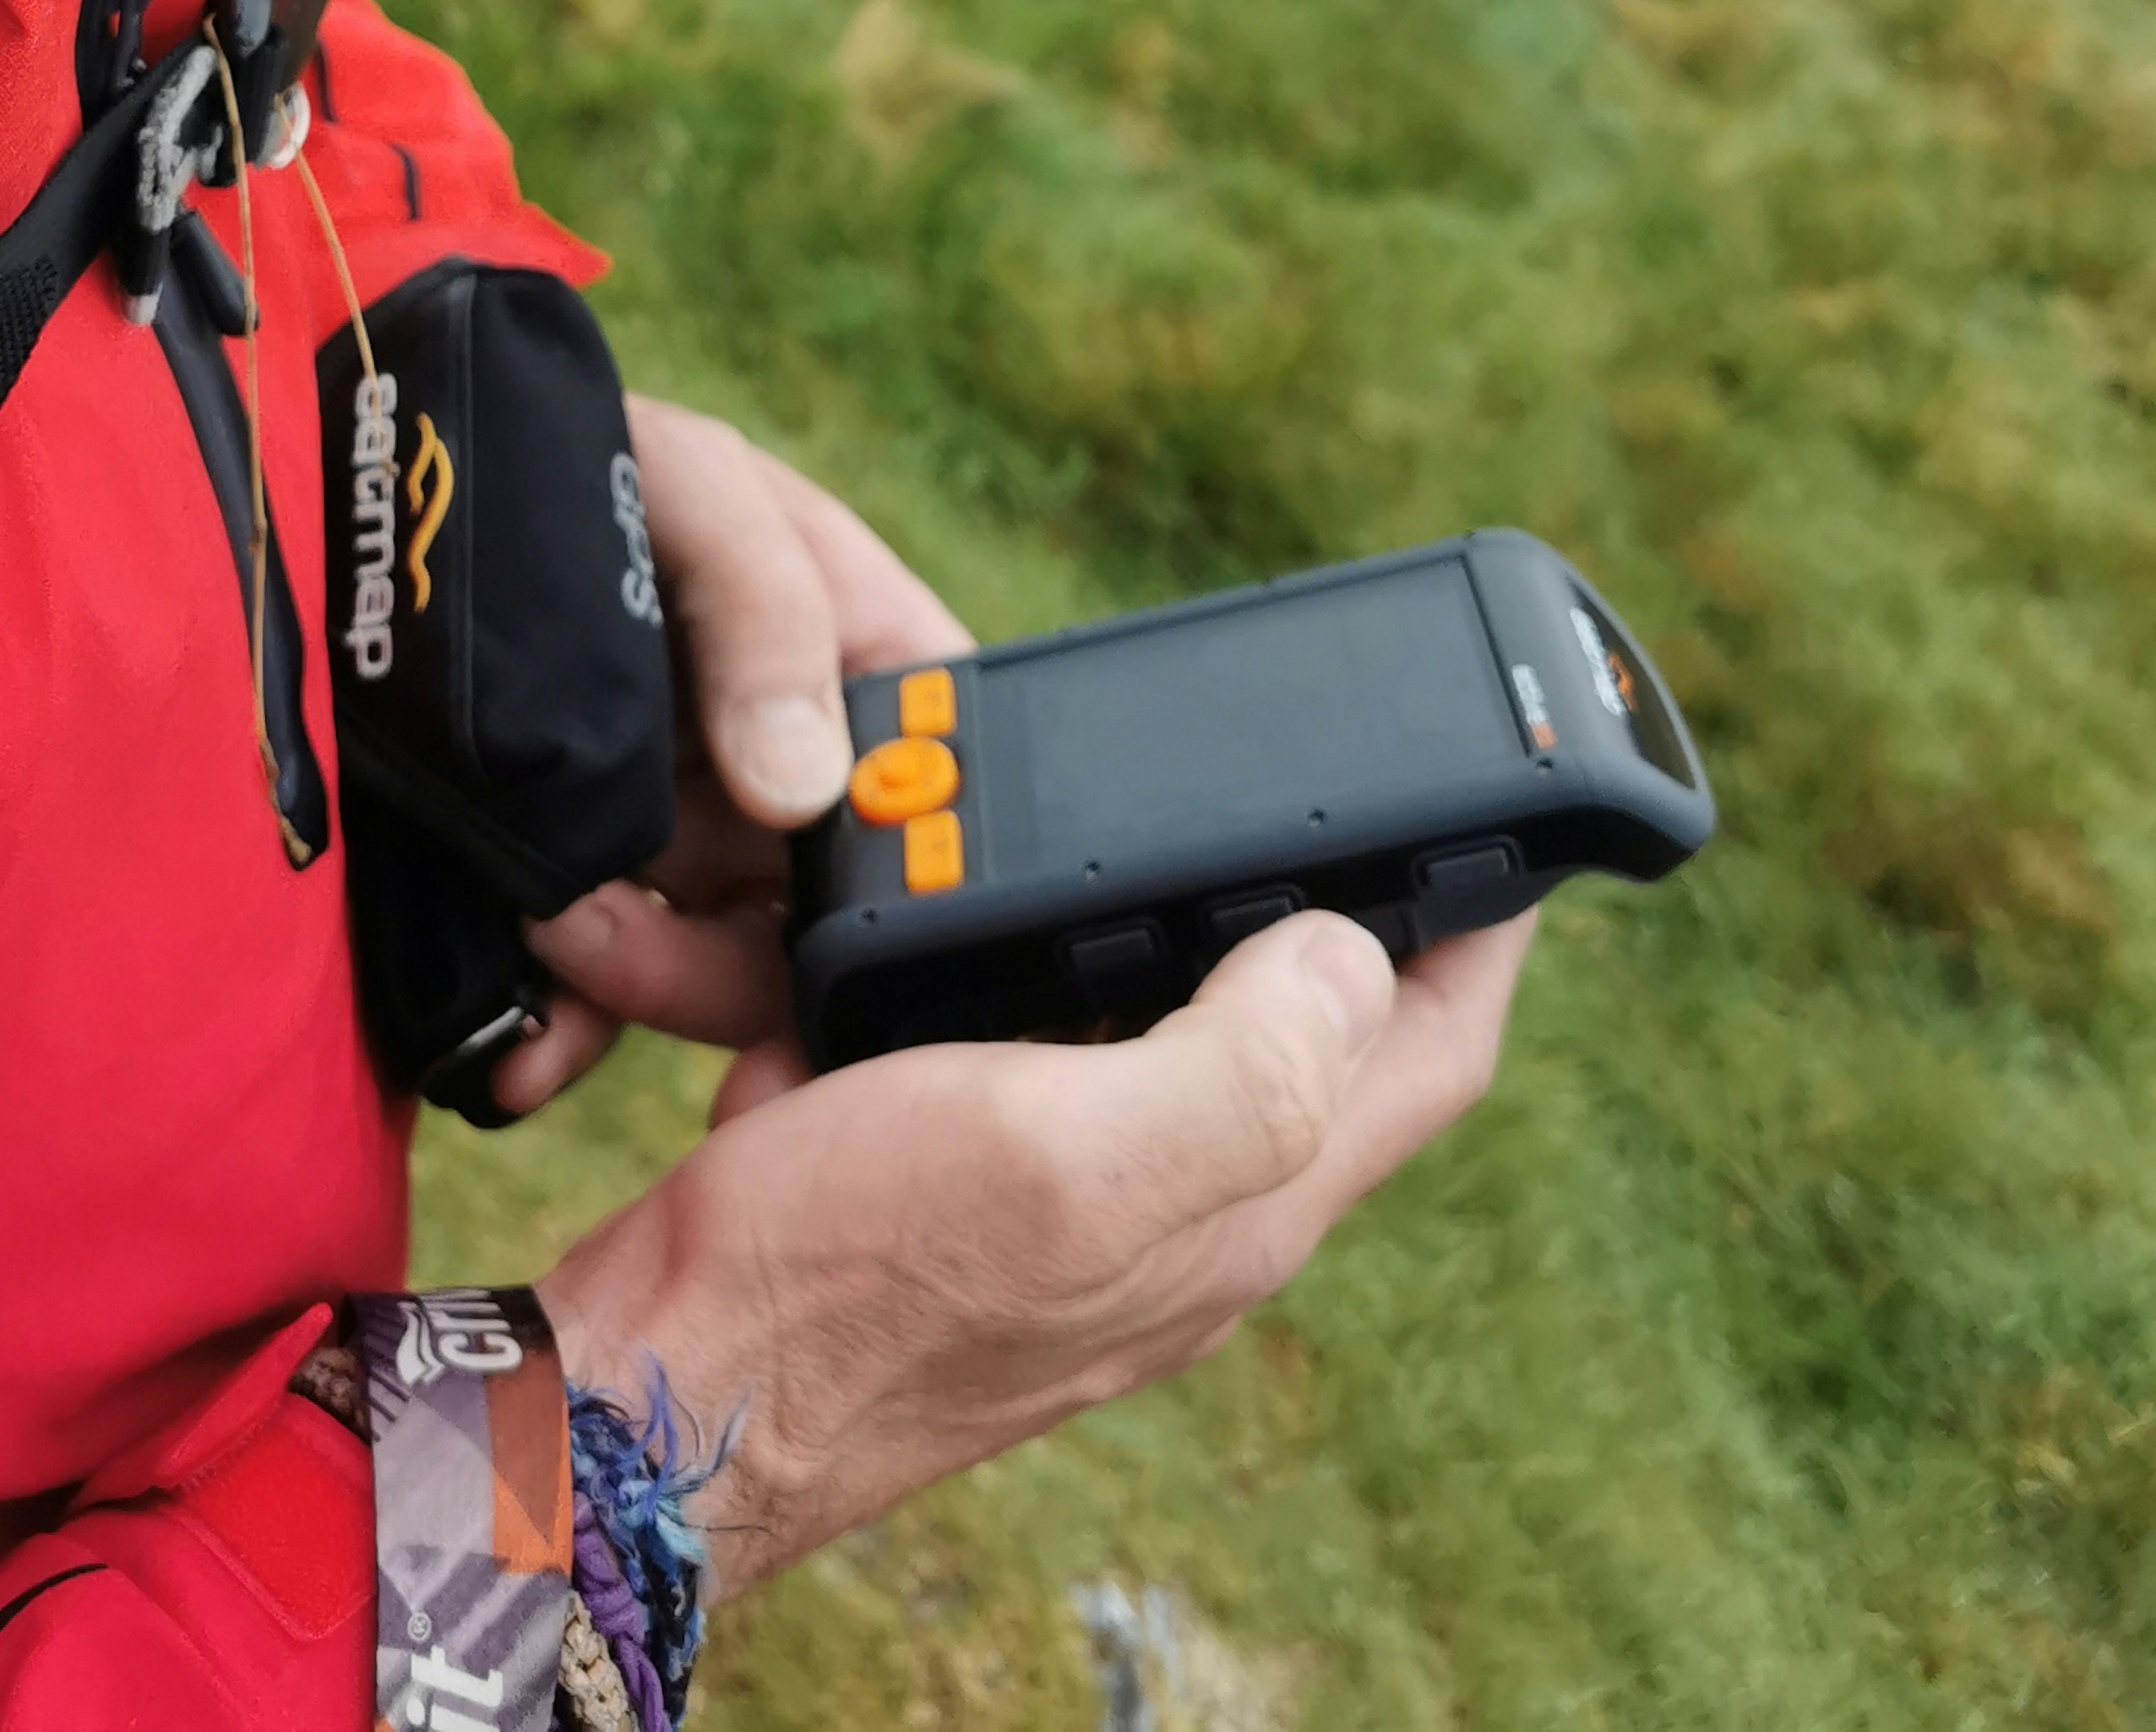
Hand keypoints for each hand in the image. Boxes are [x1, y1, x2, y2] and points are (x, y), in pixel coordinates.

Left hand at [494, 398, 968, 1117]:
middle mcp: (802, 777)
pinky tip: (521, 1047)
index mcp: (871, 673)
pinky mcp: (595, 878)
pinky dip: (569, 1027)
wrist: (409, 494)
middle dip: (743, 976)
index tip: (856, 960)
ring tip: (544, 945)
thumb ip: (767, 614)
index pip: (949, 804)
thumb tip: (802, 792)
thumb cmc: (595, 452)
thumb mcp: (699, 493)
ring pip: (715, 976)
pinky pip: (605, 987)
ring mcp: (696, 837)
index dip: (931, 898)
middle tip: (623, 946)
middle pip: (833, 929)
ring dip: (639, 995)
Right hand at [538, 901, 1532, 1585]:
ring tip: (1118, 812)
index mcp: (1240, 1204)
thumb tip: (1353, 952)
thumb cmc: (848, 1277)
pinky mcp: (969, 1192)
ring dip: (1148, 920)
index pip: (1428, 1054)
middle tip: (1302, 770)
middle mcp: (1181, 1216)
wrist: (658, 1385)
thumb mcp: (1064, 1152)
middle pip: (1311, 1036)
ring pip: (1163, 1028)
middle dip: (1321, 902)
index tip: (1496, 803)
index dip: (1480, 922)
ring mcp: (1074, 1209)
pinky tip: (958, 912)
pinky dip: (1007, 966)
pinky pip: (1027, 1049)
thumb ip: (1240, 1068)